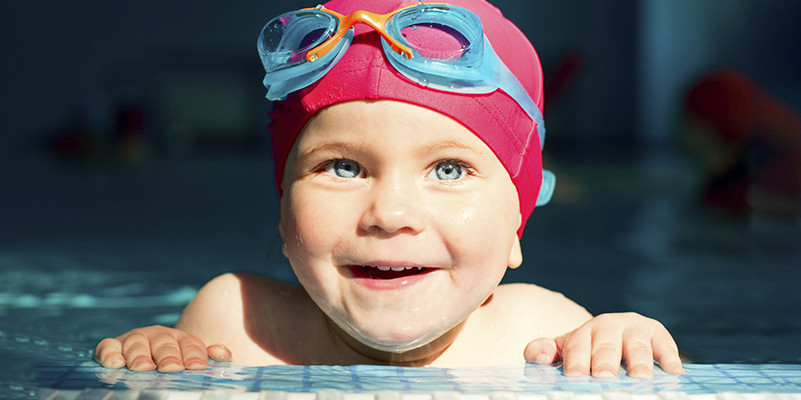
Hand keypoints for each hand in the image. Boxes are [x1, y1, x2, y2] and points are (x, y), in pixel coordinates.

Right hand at [94, 325, 231, 372]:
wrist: (154, 363)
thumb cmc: (178, 366)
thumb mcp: (195, 362)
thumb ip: (211, 357)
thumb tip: (222, 354)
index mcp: (182, 340)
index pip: (191, 344)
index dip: (194, 354)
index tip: (196, 367)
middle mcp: (158, 336)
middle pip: (164, 343)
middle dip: (168, 355)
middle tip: (171, 368)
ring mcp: (135, 340)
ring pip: (136, 342)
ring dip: (139, 355)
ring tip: (144, 368)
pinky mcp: (113, 347)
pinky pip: (107, 346)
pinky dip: (109, 353)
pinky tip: (115, 364)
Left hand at [524, 312, 684, 377]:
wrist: (615, 336)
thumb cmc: (586, 350)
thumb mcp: (563, 350)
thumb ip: (543, 351)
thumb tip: (539, 356)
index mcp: (583, 332)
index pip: (577, 347)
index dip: (576, 363)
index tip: (576, 378)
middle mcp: (608, 326)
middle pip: (606, 346)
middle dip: (605, 363)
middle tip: (605, 379)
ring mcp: (634, 329)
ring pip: (636, 346)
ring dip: (639, 362)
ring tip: (640, 379)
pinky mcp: (657, 334)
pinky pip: (665, 345)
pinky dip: (669, 357)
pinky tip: (673, 371)